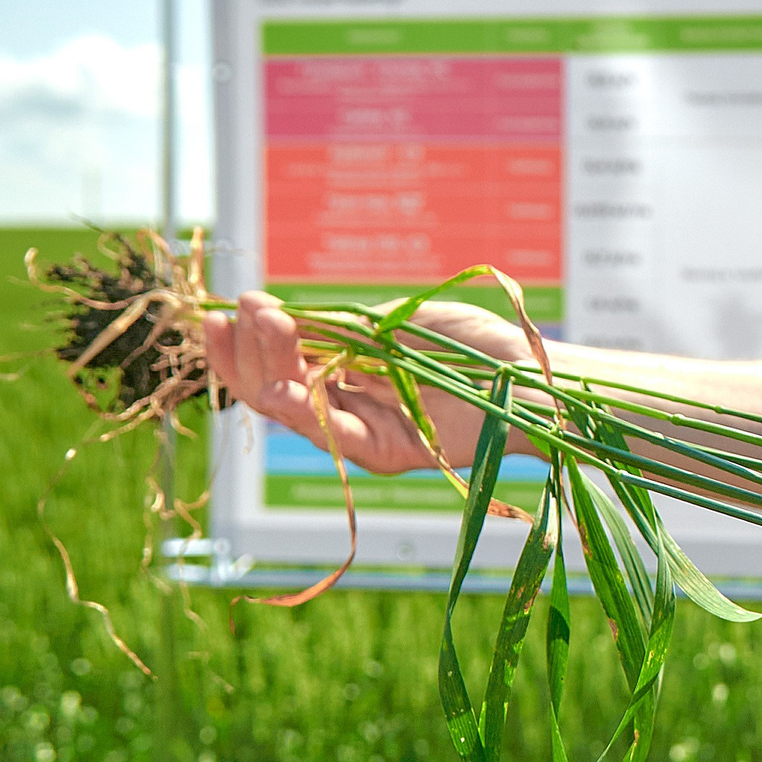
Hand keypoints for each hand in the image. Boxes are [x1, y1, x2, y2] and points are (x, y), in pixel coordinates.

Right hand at [202, 290, 531, 473]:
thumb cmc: (472, 344)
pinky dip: (306, 415)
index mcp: (342, 369)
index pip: (279, 358)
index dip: (249, 337)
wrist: (531, 375)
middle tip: (241, 314)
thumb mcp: (394, 323)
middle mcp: (345, 403)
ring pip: (296, 411)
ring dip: (269, 374)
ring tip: (256, 335)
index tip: (230, 307)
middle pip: (274, 386)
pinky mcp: (388, 454)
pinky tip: (282, 391)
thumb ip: (338, 326)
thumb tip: (272, 310)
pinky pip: (339, 437)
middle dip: (250, 350)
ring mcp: (363, 431)